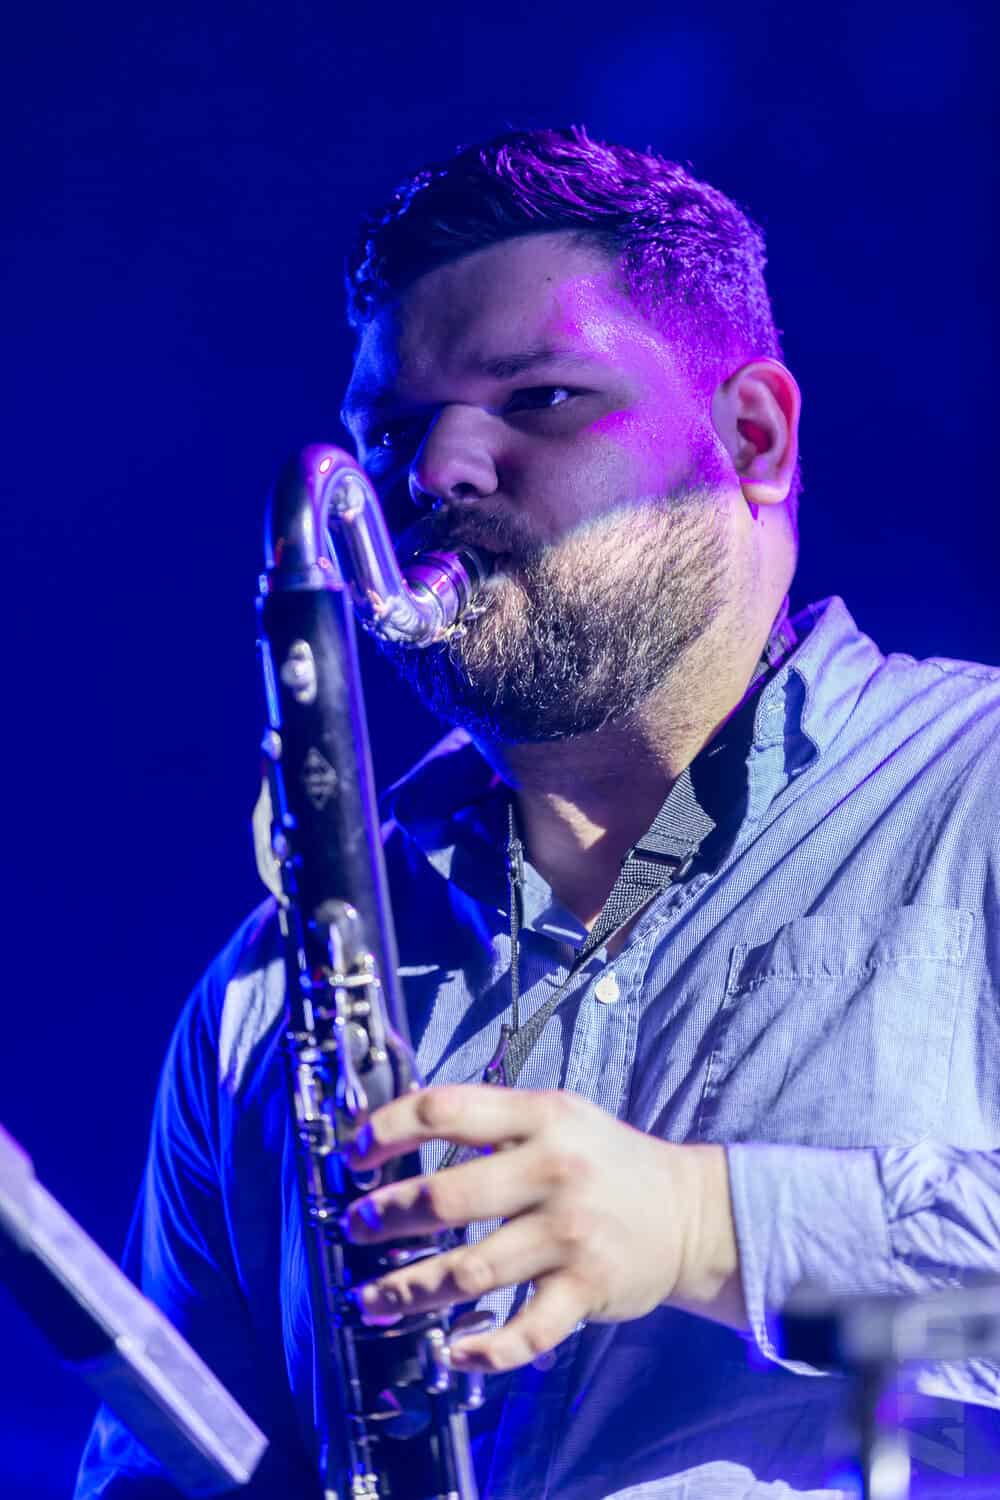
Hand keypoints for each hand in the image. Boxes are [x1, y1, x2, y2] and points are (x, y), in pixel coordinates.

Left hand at [341, 1084, 746, 1372]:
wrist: (690, 1212)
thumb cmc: (606, 1160)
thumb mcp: (558, 1114)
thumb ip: (491, 1119)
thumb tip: (402, 1128)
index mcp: (540, 1117)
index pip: (446, 1110)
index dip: (387, 1130)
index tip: (354, 1155)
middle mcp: (553, 1171)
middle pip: (447, 1198)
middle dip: (387, 1218)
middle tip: (354, 1228)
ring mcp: (570, 1234)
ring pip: (471, 1271)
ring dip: (410, 1289)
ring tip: (373, 1298)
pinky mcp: (587, 1290)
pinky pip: (526, 1331)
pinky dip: (484, 1349)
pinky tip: (451, 1350)